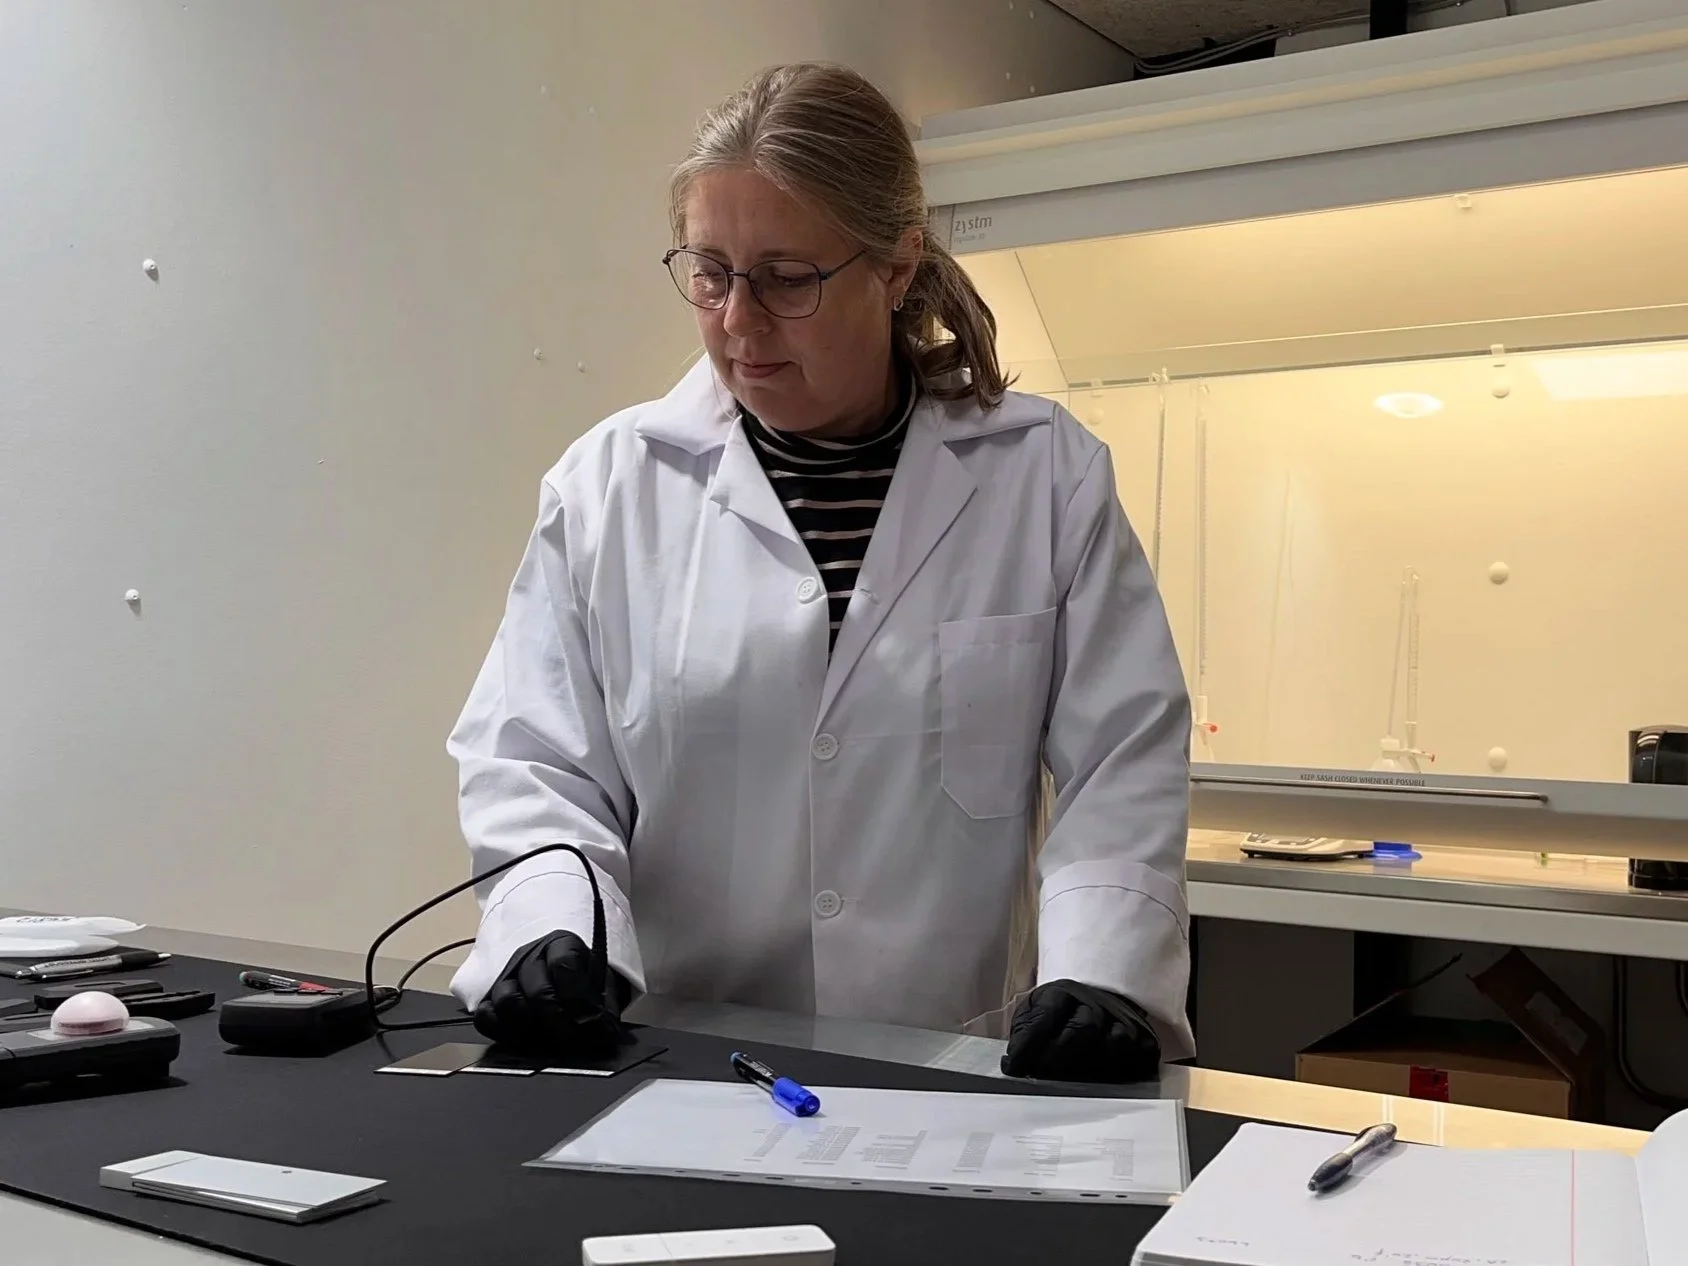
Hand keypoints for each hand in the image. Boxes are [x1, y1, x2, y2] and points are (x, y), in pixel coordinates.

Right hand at [472, 930, 627, 1058]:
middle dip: (558, 1023)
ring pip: (508, 1001)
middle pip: (539, 990)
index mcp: (562, 945)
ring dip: (530, 1028)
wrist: (560, 978)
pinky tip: (522, 1040)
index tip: (590, 1023)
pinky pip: (485, 1017)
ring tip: (547, 1041)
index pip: (565, 965)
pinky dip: (502, 1032)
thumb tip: (603, 1033)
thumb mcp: (601, 987)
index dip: (578, 1000)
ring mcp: (506, 977)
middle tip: (571, 1043)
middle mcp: (531, 957)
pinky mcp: (488, 999)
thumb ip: (604, 1009)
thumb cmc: (582, 983)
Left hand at [1000, 979, 1160, 1082]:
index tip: (1013, 1068)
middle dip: (1058, 1059)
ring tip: (1074, 1082)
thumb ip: (1024, 1034)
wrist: (1100, 1002)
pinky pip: (1136, 1061)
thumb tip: (1012, 1067)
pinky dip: (1119, 1075)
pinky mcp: (1145, 1040)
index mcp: (1062, 994)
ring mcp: (1124, 1022)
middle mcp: (1096, 1004)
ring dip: (1090, 1070)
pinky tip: (1103, 1082)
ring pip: (1112, 1046)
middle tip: (1043, 1077)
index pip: (1045, 1017)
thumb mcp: (1035, 1012)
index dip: (1027, 1046)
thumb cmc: (1060, 1014)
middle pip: (1082, 1031)